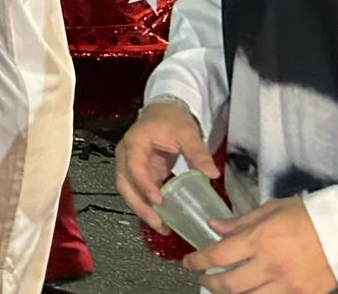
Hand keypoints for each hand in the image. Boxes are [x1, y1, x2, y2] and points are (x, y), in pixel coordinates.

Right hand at [114, 100, 218, 231]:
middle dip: (139, 205)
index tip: (158, 201)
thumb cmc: (173, 120)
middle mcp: (126, 155)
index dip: (143, 184)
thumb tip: (213, 174)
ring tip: (162, 227)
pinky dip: (147, 205)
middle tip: (158, 223)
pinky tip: (162, 218)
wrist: (164, 111)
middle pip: (125, 183)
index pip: (134, 166)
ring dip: (142, 209)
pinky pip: (138, 191)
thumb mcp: (187, 133)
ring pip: (128, 190)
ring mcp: (130, 164)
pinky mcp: (139, 172)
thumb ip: (198, 153)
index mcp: (135, 143)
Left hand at [185, 197, 334, 292]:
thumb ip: (240, 222)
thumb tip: (213, 227)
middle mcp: (270, 266)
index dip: (196, 262)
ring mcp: (288, 285)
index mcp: (258, 241)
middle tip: (203, 278)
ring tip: (224, 287)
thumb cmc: (303, 216)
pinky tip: (251, 293)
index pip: (217, 256)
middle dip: (209, 283)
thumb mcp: (269, 210)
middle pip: (229, 285)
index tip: (187, 262)